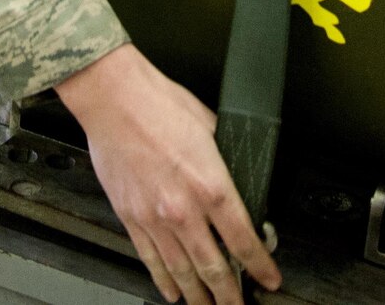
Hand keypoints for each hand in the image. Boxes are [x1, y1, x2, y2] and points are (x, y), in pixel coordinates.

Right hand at [56, 45, 280, 304]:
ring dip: (199, 295)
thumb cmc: (159, 104)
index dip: (260, 266)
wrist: (114, 98)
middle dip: (230, 294)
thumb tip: (239, 173)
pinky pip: (149, 259)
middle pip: (214, 267)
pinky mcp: (130, 216)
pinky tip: (172, 291)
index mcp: (210, 185)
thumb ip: (227, 157)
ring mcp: (154, 217)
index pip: (243, 240)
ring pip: (182, 271)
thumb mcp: (212, 127)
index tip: (269, 279)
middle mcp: (183, 209)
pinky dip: (163, 280)